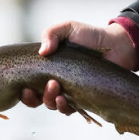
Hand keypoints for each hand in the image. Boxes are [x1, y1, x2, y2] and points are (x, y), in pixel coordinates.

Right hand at [20, 21, 135, 114]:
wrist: (115, 44)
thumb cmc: (89, 35)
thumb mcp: (67, 28)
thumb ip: (51, 34)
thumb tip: (42, 52)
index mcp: (47, 69)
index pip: (28, 84)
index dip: (23, 90)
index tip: (24, 87)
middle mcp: (55, 83)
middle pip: (37, 99)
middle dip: (34, 97)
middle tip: (48, 84)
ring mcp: (69, 92)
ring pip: (53, 105)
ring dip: (50, 100)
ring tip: (57, 90)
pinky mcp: (83, 100)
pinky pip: (70, 110)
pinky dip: (65, 107)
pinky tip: (65, 99)